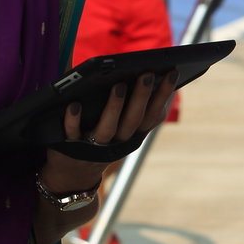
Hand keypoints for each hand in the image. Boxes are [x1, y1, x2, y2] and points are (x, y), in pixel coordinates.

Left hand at [42, 69, 177, 189]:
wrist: (75, 172)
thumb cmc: (102, 137)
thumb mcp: (122, 125)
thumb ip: (135, 104)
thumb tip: (150, 72)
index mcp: (133, 134)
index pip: (153, 115)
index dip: (164, 95)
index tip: (172, 72)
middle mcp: (118, 142)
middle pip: (133, 120)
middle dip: (142, 97)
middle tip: (147, 73)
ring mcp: (95, 146)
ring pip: (108, 129)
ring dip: (114, 108)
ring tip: (118, 86)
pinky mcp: (71, 147)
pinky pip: (73, 134)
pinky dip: (74, 120)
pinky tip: (74, 104)